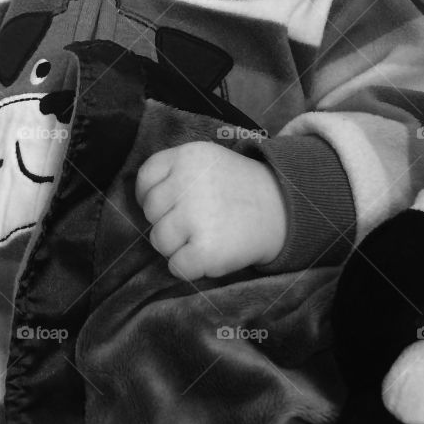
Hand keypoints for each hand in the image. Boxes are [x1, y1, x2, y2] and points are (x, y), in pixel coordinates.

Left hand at [135, 141, 287, 280]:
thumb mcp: (207, 161)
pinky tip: (209, 254)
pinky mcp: (206, 249)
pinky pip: (176, 267)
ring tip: (204, 237)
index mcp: (188, 156)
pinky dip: (189, 267)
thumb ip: (174, 172)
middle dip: (167, 221)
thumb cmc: (238, 188)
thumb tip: (141, 201)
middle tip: (196, 221)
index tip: (168, 205)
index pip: (145, 179)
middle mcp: (188, 183)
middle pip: (150, 213)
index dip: (150, 196)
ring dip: (177, 246)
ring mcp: (196, 217)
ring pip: (159, 241)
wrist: (283, 209)